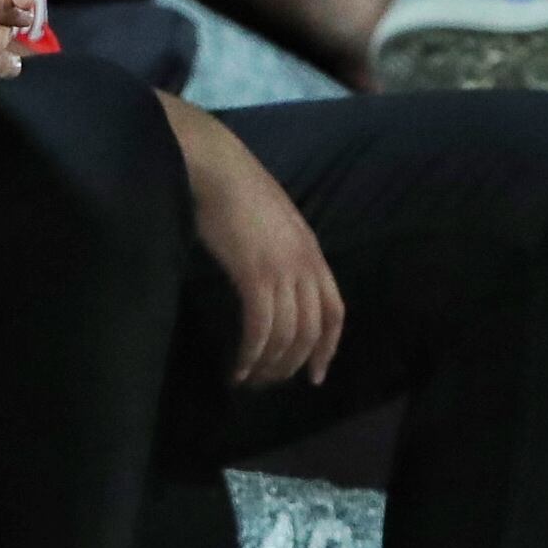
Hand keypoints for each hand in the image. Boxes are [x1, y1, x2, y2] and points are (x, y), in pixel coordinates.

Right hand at [165, 97, 342, 385]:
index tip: (315, 375)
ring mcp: (282, 270)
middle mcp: (305, 264)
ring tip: (248, 379)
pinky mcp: (255, 275)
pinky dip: (252, 354)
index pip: (334, 311)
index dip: (327, 347)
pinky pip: (261, 328)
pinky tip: (238, 367)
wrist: (213, 165)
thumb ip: (279, 250)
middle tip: (269, 382)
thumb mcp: (271, 220)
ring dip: (269, 365)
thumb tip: (270, 281)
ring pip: (287, 335)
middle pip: (312, 330)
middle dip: (293, 364)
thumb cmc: (232, 186)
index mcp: (312, 250)